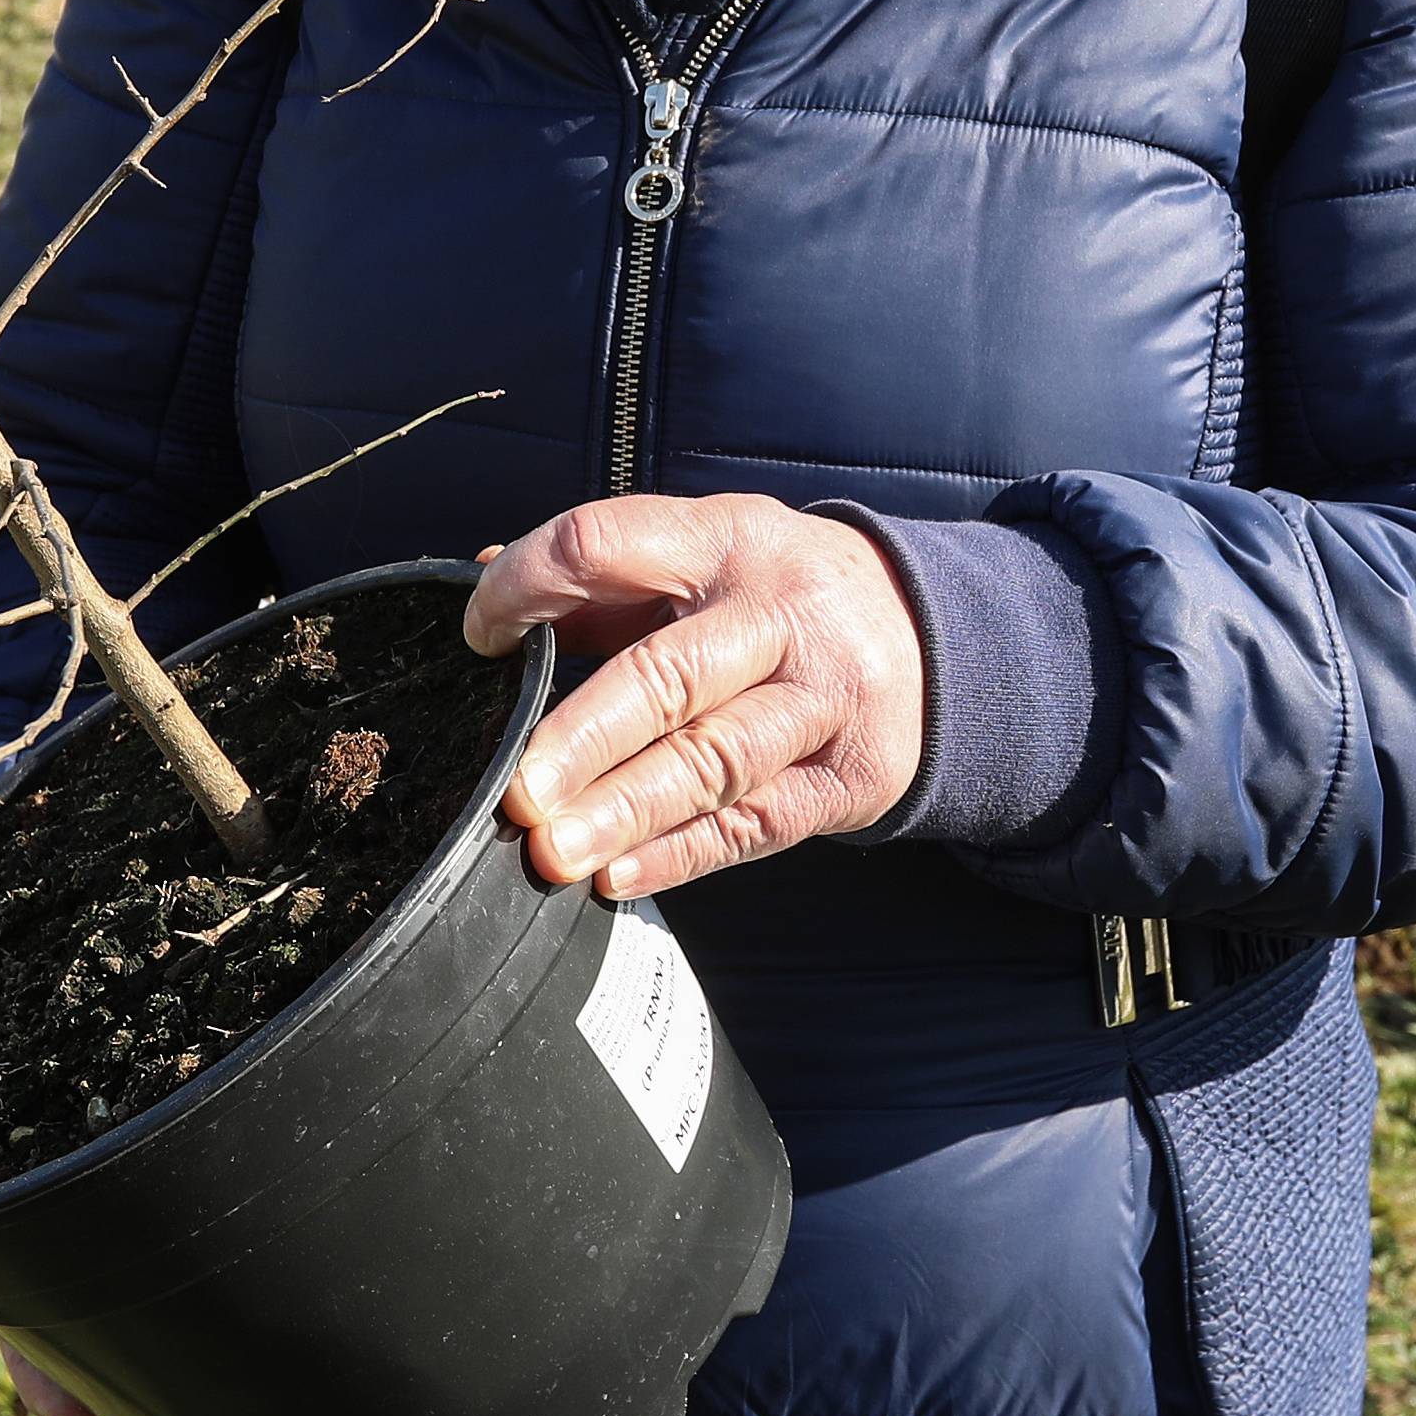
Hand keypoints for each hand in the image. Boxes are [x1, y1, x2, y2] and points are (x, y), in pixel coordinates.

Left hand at [467, 493, 927, 897]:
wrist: (937, 641)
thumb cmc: (779, 597)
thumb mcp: (707, 555)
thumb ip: (602, 574)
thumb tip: (486, 570)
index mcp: (725, 538)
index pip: (608, 543)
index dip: (528, 587)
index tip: (478, 639)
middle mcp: (779, 614)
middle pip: (669, 675)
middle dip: (585, 737)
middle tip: (519, 791)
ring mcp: (822, 700)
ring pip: (714, 761)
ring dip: (625, 812)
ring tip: (551, 853)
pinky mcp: (847, 778)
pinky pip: (753, 825)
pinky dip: (679, 855)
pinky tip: (615, 877)